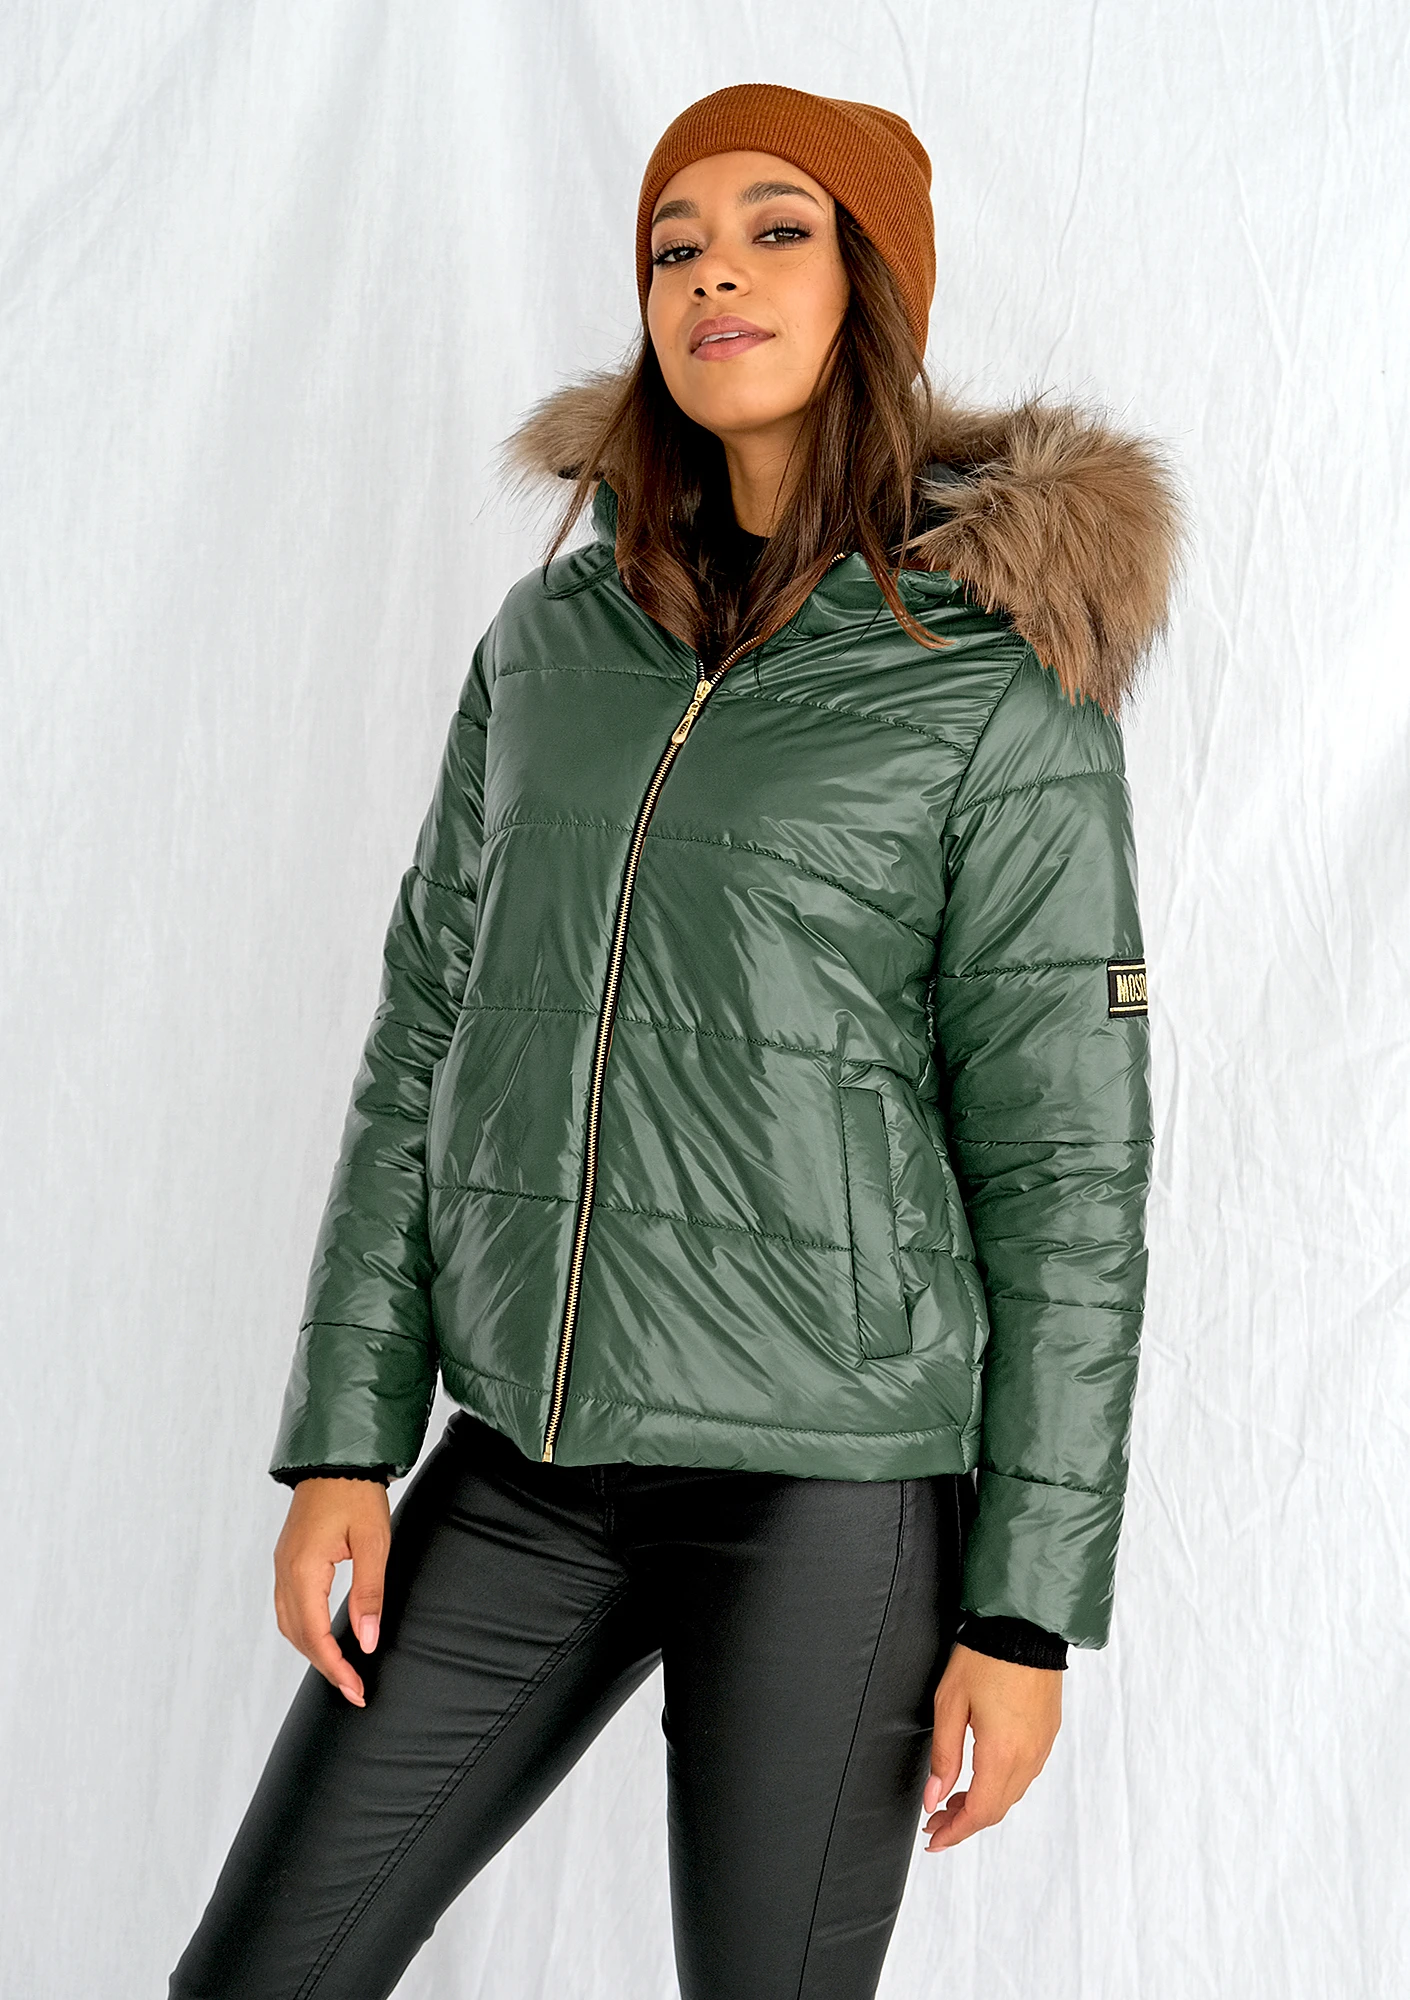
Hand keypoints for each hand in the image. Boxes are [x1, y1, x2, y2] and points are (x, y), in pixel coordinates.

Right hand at [273, 1478, 391, 1705]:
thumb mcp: (373, 1543)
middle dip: (325, 1665)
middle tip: (353, 1688)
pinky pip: (287, 1606)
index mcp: (303, 1570)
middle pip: (298, 1635)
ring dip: (311, 1650)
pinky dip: (303, 1629)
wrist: (336, 1459)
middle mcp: (285, 1572)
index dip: (335, 1667)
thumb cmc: (356, 1494)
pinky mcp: (287, 1559)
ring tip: (340, 1669)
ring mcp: (282, 1565)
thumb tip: (366, 1640)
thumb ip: (369, 1593)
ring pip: (288, 1623)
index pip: (314, 1635)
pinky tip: (322, 1636)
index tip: (356, 1689)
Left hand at [921, 1640, 1062, 1850]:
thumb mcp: (950, 1703)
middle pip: (996, 1809)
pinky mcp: (1048, 1732)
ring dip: (983, 1804)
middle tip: (936, 1822)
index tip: (933, 1840)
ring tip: (953, 1801)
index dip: (954, 1831)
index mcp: (1002, 1754)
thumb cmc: (984, 1657)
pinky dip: (1001, 1785)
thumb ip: (944, 1755)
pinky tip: (982, 1776)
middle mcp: (1028, 1756)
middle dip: (964, 1822)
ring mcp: (1042, 1745)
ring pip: (1012, 1793)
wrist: (1025, 1626)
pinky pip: (1025, 1773)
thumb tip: (934, 1798)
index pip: (978, 1812)